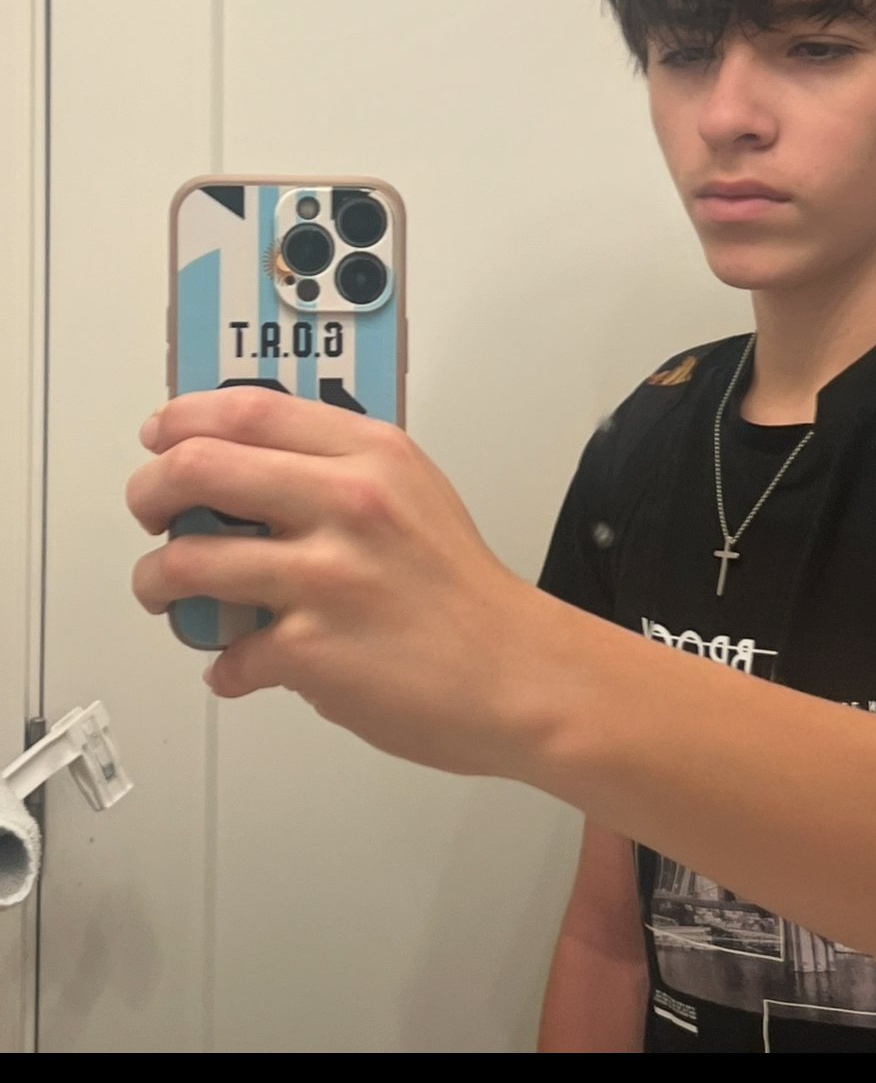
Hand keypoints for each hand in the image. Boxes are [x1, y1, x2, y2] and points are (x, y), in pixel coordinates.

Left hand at [127, 390, 535, 773]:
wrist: (520, 674)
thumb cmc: (464, 592)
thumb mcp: (412, 491)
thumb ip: (337, 468)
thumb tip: (248, 468)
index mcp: (370, 454)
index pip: (246, 409)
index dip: (183, 419)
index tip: (160, 435)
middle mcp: (346, 504)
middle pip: (196, 469)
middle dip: (148, 493)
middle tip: (148, 512)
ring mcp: (326, 578)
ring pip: (185, 564)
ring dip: (155, 582)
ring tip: (165, 594)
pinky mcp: (313, 651)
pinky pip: (228, 655)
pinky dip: (224, 667)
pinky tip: (240, 668)